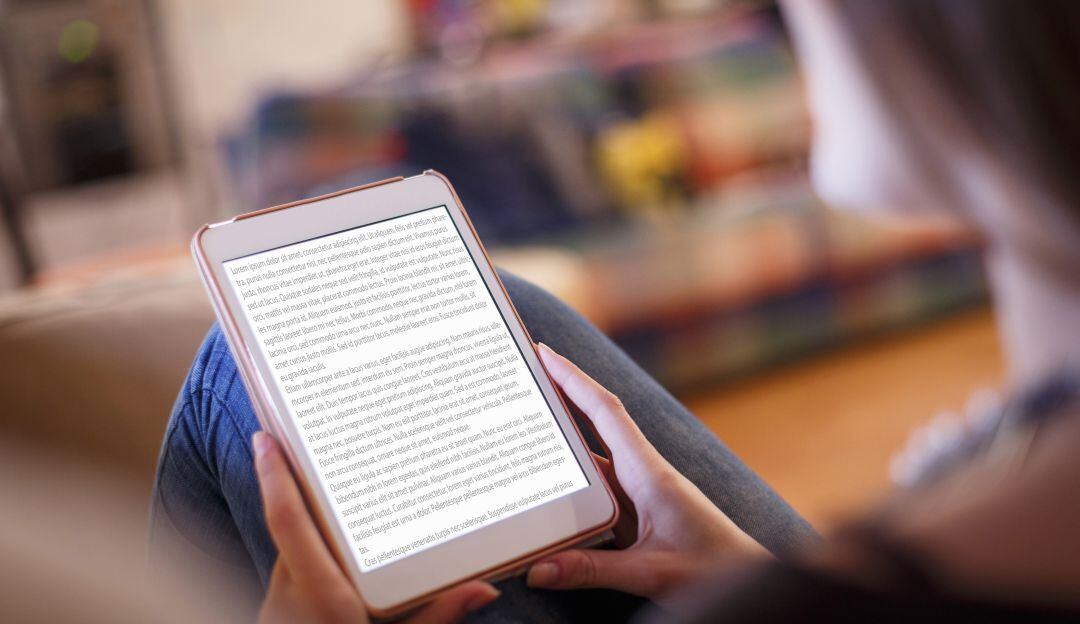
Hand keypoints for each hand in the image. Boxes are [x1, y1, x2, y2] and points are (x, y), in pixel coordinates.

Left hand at [253, 432, 499, 623]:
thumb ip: (435, 617)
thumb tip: (483, 588)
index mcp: (320, 595)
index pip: (289, 522)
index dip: (276, 478)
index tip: (266, 437)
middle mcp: (291, 591)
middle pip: (291, 525)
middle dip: (300, 485)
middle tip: (314, 437)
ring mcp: (280, 601)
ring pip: (291, 547)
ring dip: (306, 518)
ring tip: (330, 481)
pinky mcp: (280, 608)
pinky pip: (291, 566)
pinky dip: (308, 547)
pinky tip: (334, 542)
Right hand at [526, 344, 767, 603]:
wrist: (752, 582)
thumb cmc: (715, 570)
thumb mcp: (651, 571)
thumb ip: (592, 570)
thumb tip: (537, 570)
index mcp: (650, 473)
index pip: (606, 413)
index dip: (574, 380)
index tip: (546, 353)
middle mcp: (643, 476)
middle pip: (593, 432)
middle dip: (560, 404)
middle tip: (521, 384)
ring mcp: (641, 496)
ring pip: (592, 467)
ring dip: (560, 453)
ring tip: (520, 437)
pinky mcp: (640, 519)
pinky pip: (597, 496)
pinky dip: (571, 491)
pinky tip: (547, 497)